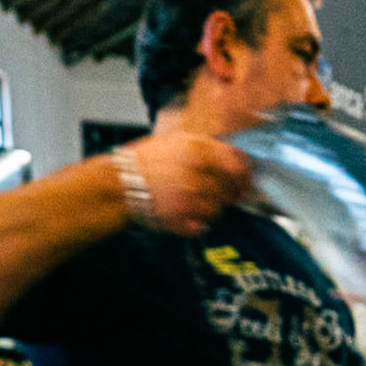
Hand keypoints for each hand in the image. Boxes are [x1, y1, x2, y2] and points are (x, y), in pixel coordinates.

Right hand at [122, 129, 251, 236]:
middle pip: (231, 188)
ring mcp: (191, 195)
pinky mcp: (183, 217)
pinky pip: (204, 224)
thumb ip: (207, 148)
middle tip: (223, 195)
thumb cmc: (146, 160)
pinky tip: (186, 214)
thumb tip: (234, 159)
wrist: (121, 182)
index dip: (245, 174)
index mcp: (199, 148)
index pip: (237, 163)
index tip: (245, 179)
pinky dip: (199, 222)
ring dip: (212, 208)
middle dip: (230, 193)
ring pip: (218, 208)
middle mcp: (198, 170)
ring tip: (194, 202)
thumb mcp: (177, 140)